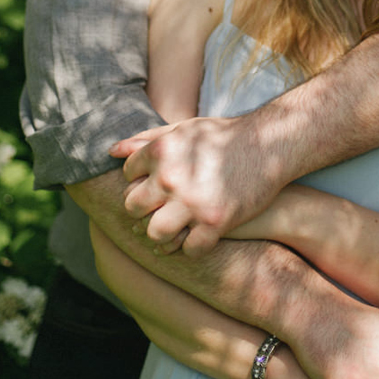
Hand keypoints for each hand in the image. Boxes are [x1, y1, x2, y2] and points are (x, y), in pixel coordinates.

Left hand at [112, 113, 283, 256]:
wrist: (268, 144)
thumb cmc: (222, 135)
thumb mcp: (181, 129)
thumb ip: (144, 140)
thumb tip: (111, 151)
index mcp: (159, 152)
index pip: (128, 175)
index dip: (136, 181)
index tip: (150, 185)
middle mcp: (170, 178)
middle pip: (133, 207)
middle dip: (140, 210)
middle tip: (153, 211)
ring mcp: (192, 203)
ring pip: (156, 233)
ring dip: (161, 234)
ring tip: (169, 229)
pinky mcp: (216, 223)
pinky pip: (189, 249)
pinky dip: (190, 248)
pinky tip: (195, 239)